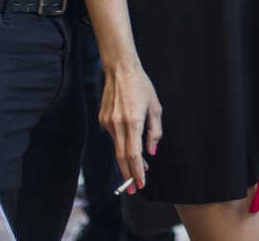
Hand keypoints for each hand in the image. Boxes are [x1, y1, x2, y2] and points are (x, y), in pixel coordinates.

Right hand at [100, 62, 162, 190]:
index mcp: (133, 122)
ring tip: (139, 168)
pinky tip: (130, 141)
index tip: (141, 184)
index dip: (137, 172)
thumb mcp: (155, 107)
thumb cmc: (141, 86)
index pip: (134, 155)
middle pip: (122, 157)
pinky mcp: (102, 120)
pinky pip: (114, 136)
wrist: (120, 70)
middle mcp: (117, 125)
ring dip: (127, 160)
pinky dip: (122, 144)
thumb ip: (154, 131)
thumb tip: (151, 151)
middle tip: (134, 189)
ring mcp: (107, 123)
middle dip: (128, 175)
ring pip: (117, 147)